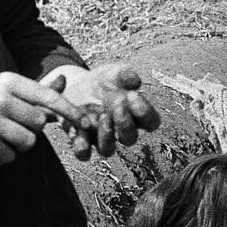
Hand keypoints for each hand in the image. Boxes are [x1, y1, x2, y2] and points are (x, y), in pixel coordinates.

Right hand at [0, 72, 90, 163]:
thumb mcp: (0, 90)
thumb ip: (33, 91)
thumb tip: (63, 81)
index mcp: (8, 81)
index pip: (48, 96)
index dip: (70, 111)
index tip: (87, 122)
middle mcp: (1, 97)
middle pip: (40, 123)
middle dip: (29, 130)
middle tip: (7, 127)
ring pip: (29, 142)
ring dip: (16, 145)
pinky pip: (10, 157)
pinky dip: (1, 157)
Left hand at [43, 63, 158, 158]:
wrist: (75, 85)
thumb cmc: (103, 81)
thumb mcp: (114, 73)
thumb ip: (125, 75)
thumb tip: (135, 81)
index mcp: (135, 115)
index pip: (150, 122)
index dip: (145, 113)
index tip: (133, 95)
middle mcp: (120, 131)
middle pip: (130, 138)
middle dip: (125, 123)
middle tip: (118, 106)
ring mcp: (100, 138)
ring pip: (107, 150)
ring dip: (106, 136)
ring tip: (102, 117)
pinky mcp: (81, 141)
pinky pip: (83, 153)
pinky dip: (81, 147)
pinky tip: (79, 133)